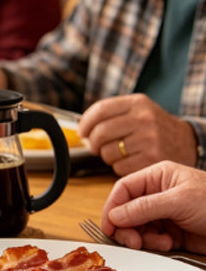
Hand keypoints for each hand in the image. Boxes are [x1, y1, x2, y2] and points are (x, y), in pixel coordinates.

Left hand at [78, 94, 197, 176]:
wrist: (187, 142)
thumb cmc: (154, 128)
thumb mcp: (139, 111)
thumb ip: (112, 115)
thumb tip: (82, 129)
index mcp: (138, 103)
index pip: (100, 110)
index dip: (85, 123)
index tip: (82, 132)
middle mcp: (144, 119)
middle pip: (100, 133)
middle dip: (93, 143)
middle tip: (96, 147)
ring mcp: (149, 139)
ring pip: (107, 152)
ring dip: (107, 156)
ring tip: (119, 153)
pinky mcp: (152, 159)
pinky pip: (119, 167)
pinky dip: (119, 167)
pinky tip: (130, 160)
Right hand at [101, 160, 205, 253]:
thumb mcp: (178, 201)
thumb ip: (143, 207)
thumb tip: (114, 215)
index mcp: (158, 177)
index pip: (124, 189)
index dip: (112, 207)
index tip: (108, 225)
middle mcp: (158, 194)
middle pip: (127, 211)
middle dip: (128, 227)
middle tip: (132, 241)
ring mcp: (165, 214)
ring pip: (137, 227)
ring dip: (144, 238)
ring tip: (160, 242)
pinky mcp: (172, 232)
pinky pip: (151, 239)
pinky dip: (155, 244)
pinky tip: (169, 243)